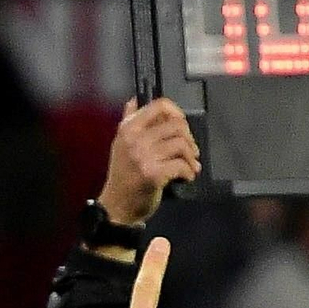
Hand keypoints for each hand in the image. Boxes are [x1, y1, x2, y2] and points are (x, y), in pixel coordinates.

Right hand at [94, 98, 200, 226]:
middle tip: (191, 151)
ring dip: (191, 157)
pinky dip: (189, 171)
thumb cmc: (123, 176)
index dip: (178, 113)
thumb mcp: (121, 144)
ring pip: (181, 144)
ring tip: (191, 166)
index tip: (183, 127)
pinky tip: (187, 177)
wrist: (116, 207)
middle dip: (190, 138)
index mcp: (128, 128)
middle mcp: (135, 138)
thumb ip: (129, 121)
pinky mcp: (153, 174)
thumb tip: (134, 100)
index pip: (160, 106)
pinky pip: (181, 165)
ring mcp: (144, 156)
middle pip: (176, 125)